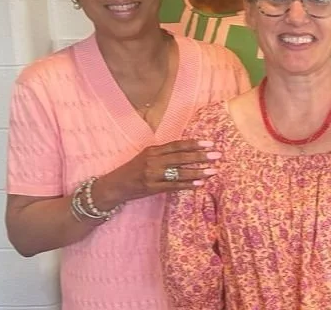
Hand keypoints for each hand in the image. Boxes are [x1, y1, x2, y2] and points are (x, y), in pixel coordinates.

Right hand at [98, 139, 220, 205]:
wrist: (114, 186)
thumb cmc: (133, 170)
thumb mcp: (146, 156)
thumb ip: (163, 153)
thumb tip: (187, 150)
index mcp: (153, 150)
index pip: (177, 145)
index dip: (194, 144)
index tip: (209, 142)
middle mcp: (153, 160)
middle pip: (181, 157)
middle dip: (201, 156)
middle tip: (217, 155)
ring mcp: (152, 175)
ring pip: (179, 172)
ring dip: (198, 172)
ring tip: (213, 171)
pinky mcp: (152, 188)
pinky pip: (174, 186)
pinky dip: (188, 185)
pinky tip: (200, 184)